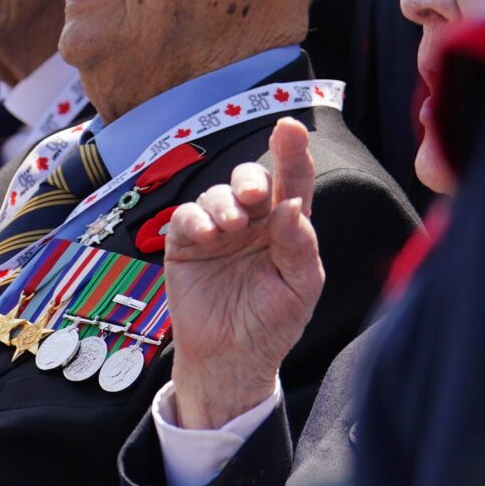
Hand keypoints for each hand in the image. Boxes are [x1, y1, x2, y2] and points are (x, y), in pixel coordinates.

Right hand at [163, 118, 321, 428]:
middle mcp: (251, 223)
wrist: (230, 358)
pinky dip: (194, 219)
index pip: (292, 183)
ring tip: (229, 228)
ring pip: (216, 194)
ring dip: (224, 203)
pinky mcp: (185, 244)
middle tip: (254, 195)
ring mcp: (217, 231)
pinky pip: (185, 216)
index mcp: (285, 229)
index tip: (290, 126)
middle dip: (251, 178)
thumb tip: (291, 205)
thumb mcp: (299, 288)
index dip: (292, 153)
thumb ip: (298, 246)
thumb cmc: (271, 324)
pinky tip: (206, 234)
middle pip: (250, 179)